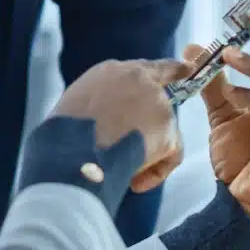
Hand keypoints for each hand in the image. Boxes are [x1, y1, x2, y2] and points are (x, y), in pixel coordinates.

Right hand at [51, 58, 189, 192]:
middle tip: (146, 134)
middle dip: (155, 113)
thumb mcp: (76, 104)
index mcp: (111, 71)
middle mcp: (137, 78)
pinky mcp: (167, 128)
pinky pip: (170, 153)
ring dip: (146, 147)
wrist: (73, 150)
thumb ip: (100, 102)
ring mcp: (156, 101)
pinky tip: (135, 182)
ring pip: (163, 127)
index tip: (186, 67)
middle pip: (160, 90)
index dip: (166, 70)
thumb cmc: (63, 133)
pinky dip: (155, 170)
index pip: (144, 67)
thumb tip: (110, 120)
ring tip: (120, 168)